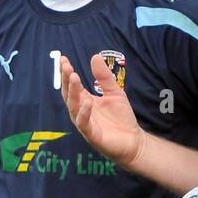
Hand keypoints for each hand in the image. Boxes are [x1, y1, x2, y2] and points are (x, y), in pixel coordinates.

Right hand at [59, 53, 144, 169]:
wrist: (134, 141)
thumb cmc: (121, 118)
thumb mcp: (114, 92)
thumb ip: (104, 77)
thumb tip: (95, 56)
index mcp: (85, 101)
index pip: (72, 86)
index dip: (67, 73)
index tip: (63, 59)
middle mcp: (82, 112)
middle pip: (69, 95)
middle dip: (66, 80)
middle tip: (65, 66)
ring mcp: (85, 124)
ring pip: (74, 107)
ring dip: (73, 93)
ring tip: (74, 77)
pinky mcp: (92, 135)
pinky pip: (84, 123)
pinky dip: (84, 112)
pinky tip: (87, 102)